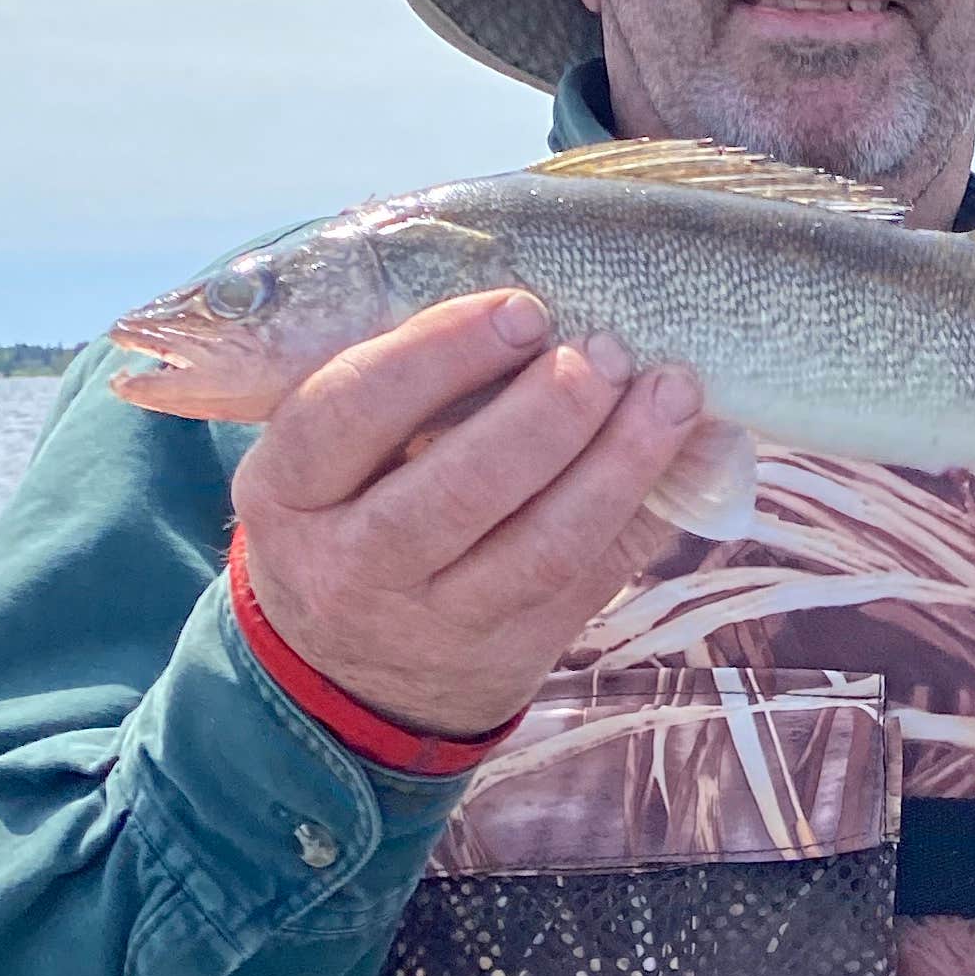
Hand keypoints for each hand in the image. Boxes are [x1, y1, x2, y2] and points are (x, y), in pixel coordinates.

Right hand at [229, 290, 707, 737]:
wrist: (349, 677)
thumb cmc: (346, 519)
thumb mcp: (321, 462)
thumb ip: (391, 388)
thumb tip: (539, 297)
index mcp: (287, 493)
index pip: (349, 410)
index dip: (439, 353)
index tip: (521, 308)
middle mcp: (351, 566)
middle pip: (457, 488)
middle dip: (546, 412)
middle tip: (604, 350)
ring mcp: (434, 623)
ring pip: (540, 547)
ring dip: (618, 463)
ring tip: (670, 393)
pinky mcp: (509, 652)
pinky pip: (590, 580)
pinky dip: (647, 512)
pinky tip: (687, 454)